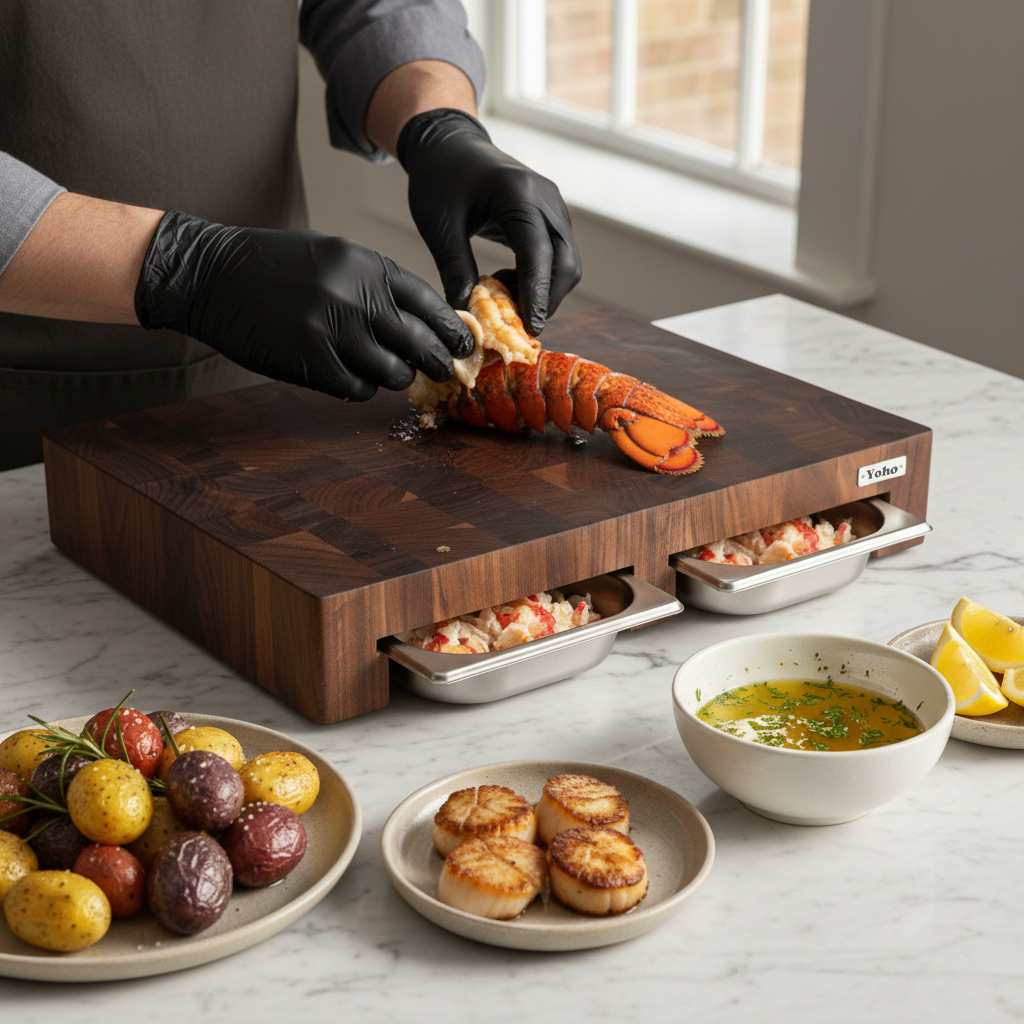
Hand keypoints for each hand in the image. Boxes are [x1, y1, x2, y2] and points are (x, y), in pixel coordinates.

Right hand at [134, 211, 473, 400]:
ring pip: (392, 373)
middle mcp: (356, 297)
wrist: (212, 275)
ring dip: (396, 378)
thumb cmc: (275, 265)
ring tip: (388, 372)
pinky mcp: (312, 363)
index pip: (428, 302)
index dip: (451, 327)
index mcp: (366, 265)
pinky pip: (357, 389)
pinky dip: (361, 387)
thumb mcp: (333, 255)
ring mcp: (334, 332)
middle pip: (420, 343)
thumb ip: (376, 283)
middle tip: (444, 372)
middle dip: (438, 362)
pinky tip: (352, 377)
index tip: (463, 343)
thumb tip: (421, 321)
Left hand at [397, 109, 581, 336]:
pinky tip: (505, 282)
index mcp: (518, 193)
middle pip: (564, 263)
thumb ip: (454, 268)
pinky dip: (537, 280)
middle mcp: (546, 200)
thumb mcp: (438, 225)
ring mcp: (553, 209)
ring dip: (542, 292)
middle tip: (514, 327)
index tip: (530, 327)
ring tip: (501, 298)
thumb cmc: (440, 178)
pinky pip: (556, 259)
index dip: (537, 292)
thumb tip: (467, 315)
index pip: (538, 251)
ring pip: (565, 265)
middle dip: (546, 300)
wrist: (449, 145)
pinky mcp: (550, 220)